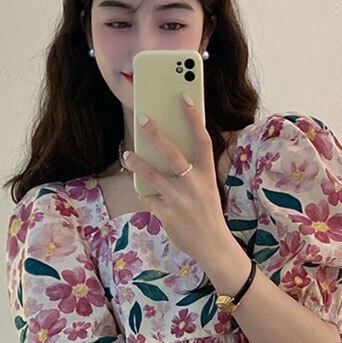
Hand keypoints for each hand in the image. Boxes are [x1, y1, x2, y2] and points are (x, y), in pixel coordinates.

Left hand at [128, 96, 228, 260]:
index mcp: (207, 174)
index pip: (202, 140)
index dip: (193, 118)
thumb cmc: (207, 212)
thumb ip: (192, 170)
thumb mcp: (207, 188)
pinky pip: (149, 199)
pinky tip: (146, 194)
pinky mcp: (167, 215)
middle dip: (156, 134)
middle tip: (142, 119)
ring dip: (138, 164)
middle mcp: (194, 185)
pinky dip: (146, 195)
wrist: (213, 245)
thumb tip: (166, 149)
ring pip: (153, 176)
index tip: (184, 97)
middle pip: (172, 153)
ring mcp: (180, 200)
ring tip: (128, 155)